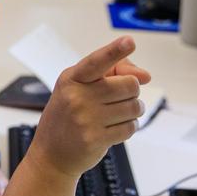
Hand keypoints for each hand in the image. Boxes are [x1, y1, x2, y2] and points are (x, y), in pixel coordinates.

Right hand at [27, 36, 151, 178]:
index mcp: (72, 79)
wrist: (51, 154)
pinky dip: (128, 127)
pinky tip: (113, 129)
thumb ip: (112, 72)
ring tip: (116, 115)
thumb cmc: (69, 116)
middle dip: (131, 91)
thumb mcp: (79, 87)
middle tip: (120, 99)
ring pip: (134, 107)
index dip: (115, 50)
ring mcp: (85, 119)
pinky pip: (130, 127)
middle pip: (129, 85)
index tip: (130, 41)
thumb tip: (145, 76)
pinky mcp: (95, 139)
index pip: (97, 61)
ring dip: (133, 111)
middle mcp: (77, 97)